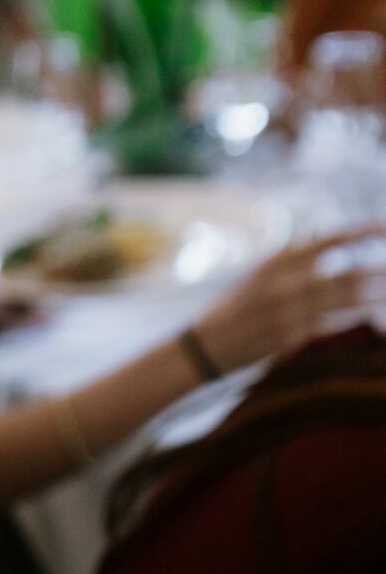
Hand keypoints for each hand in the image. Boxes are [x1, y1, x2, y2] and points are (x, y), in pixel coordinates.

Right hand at [194, 225, 385, 373]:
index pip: (329, 240)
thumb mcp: (261, 276)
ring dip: (374, 296)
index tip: (384, 228)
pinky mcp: (288, 337)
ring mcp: (288, 311)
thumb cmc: (236, 310)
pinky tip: (372, 316)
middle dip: (379, 272)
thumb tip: (329, 249)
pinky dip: (353, 319)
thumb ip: (294, 264)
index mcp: (278, 260)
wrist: (204, 346)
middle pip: (346, 274)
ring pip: (343, 300)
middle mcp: (285, 282)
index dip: (361, 232)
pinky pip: (331, 325)